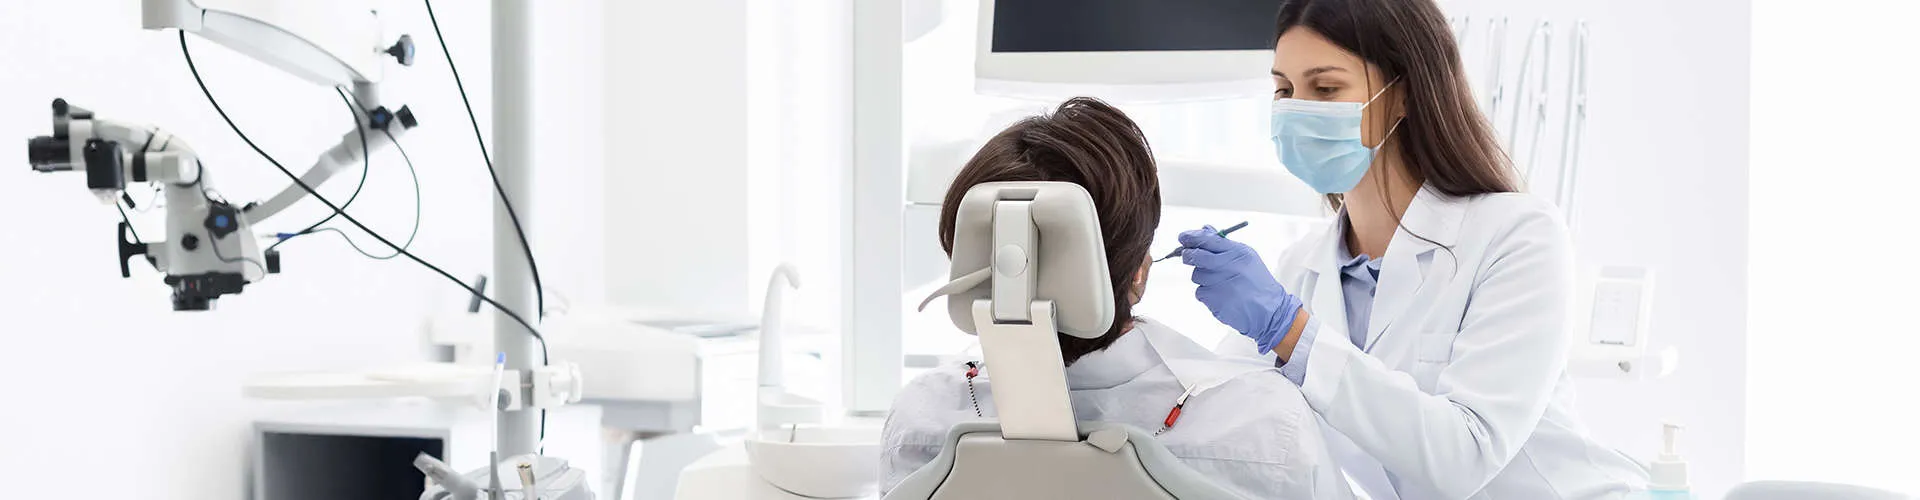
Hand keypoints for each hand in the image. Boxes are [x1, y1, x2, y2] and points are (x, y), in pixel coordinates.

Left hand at [1180, 226, 1303, 353]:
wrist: (1269, 311)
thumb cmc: (1257, 283)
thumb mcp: (1247, 257)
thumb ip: (1224, 243)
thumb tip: (1205, 228)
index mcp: (1237, 252)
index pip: (1209, 239)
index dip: (1192, 236)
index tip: (1183, 237)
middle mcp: (1227, 265)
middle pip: (1195, 256)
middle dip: (1188, 255)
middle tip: (1187, 255)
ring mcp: (1219, 283)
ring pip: (1196, 275)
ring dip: (1203, 278)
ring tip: (1221, 283)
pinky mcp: (1213, 299)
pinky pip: (1199, 292)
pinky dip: (1207, 293)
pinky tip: (1222, 295)